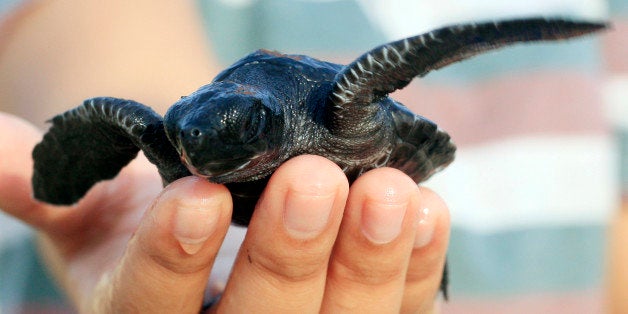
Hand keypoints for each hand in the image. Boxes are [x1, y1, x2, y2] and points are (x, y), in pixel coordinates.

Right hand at [0, 112, 449, 312]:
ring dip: (367, 261)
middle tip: (313, 180)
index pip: (151, 308)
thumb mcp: (88, 208)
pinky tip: (427, 214)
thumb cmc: (142, 218)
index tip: (191, 193)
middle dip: (287, 256)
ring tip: (391, 193)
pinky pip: (394, 311)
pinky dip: (412, 266)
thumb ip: (48, 185)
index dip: (172, 259)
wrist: (204, 226)